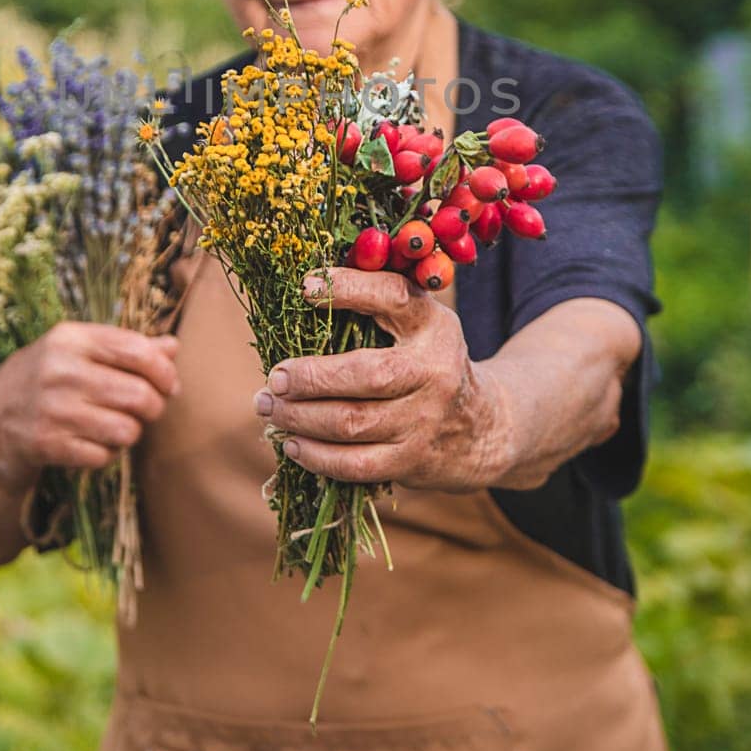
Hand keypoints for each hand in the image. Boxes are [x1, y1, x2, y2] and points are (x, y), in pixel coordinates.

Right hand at [0, 322, 180, 492]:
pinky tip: (94, 444)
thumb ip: (126, 347)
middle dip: (153, 407)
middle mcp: (60, 370)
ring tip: (118, 428)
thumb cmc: (45, 379)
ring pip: (126, 429)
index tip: (169, 384)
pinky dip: (107, 454)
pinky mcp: (46, 444)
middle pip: (139, 394)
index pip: (138, 351)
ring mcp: (51, 409)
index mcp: (70, 338)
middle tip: (147, 411)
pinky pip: (103, 456)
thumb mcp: (77, 352)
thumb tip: (173, 347)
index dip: (164, 371)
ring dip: (131, 433)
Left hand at [252, 267, 509, 491]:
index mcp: (433, 325)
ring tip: (269, 406)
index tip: (304, 288)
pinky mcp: (412, 460)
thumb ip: (374, 300)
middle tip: (275, 376)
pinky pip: (355, 464)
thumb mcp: (418, 321)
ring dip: (300, 418)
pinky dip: (316, 456)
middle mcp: (434, 371)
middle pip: (365, 375)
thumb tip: (304, 286)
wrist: (481, 425)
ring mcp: (424, 421)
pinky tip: (293, 444)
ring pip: (352, 424)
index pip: (392, 297)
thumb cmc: (425, 360)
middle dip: (310, 377)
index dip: (348, 289)